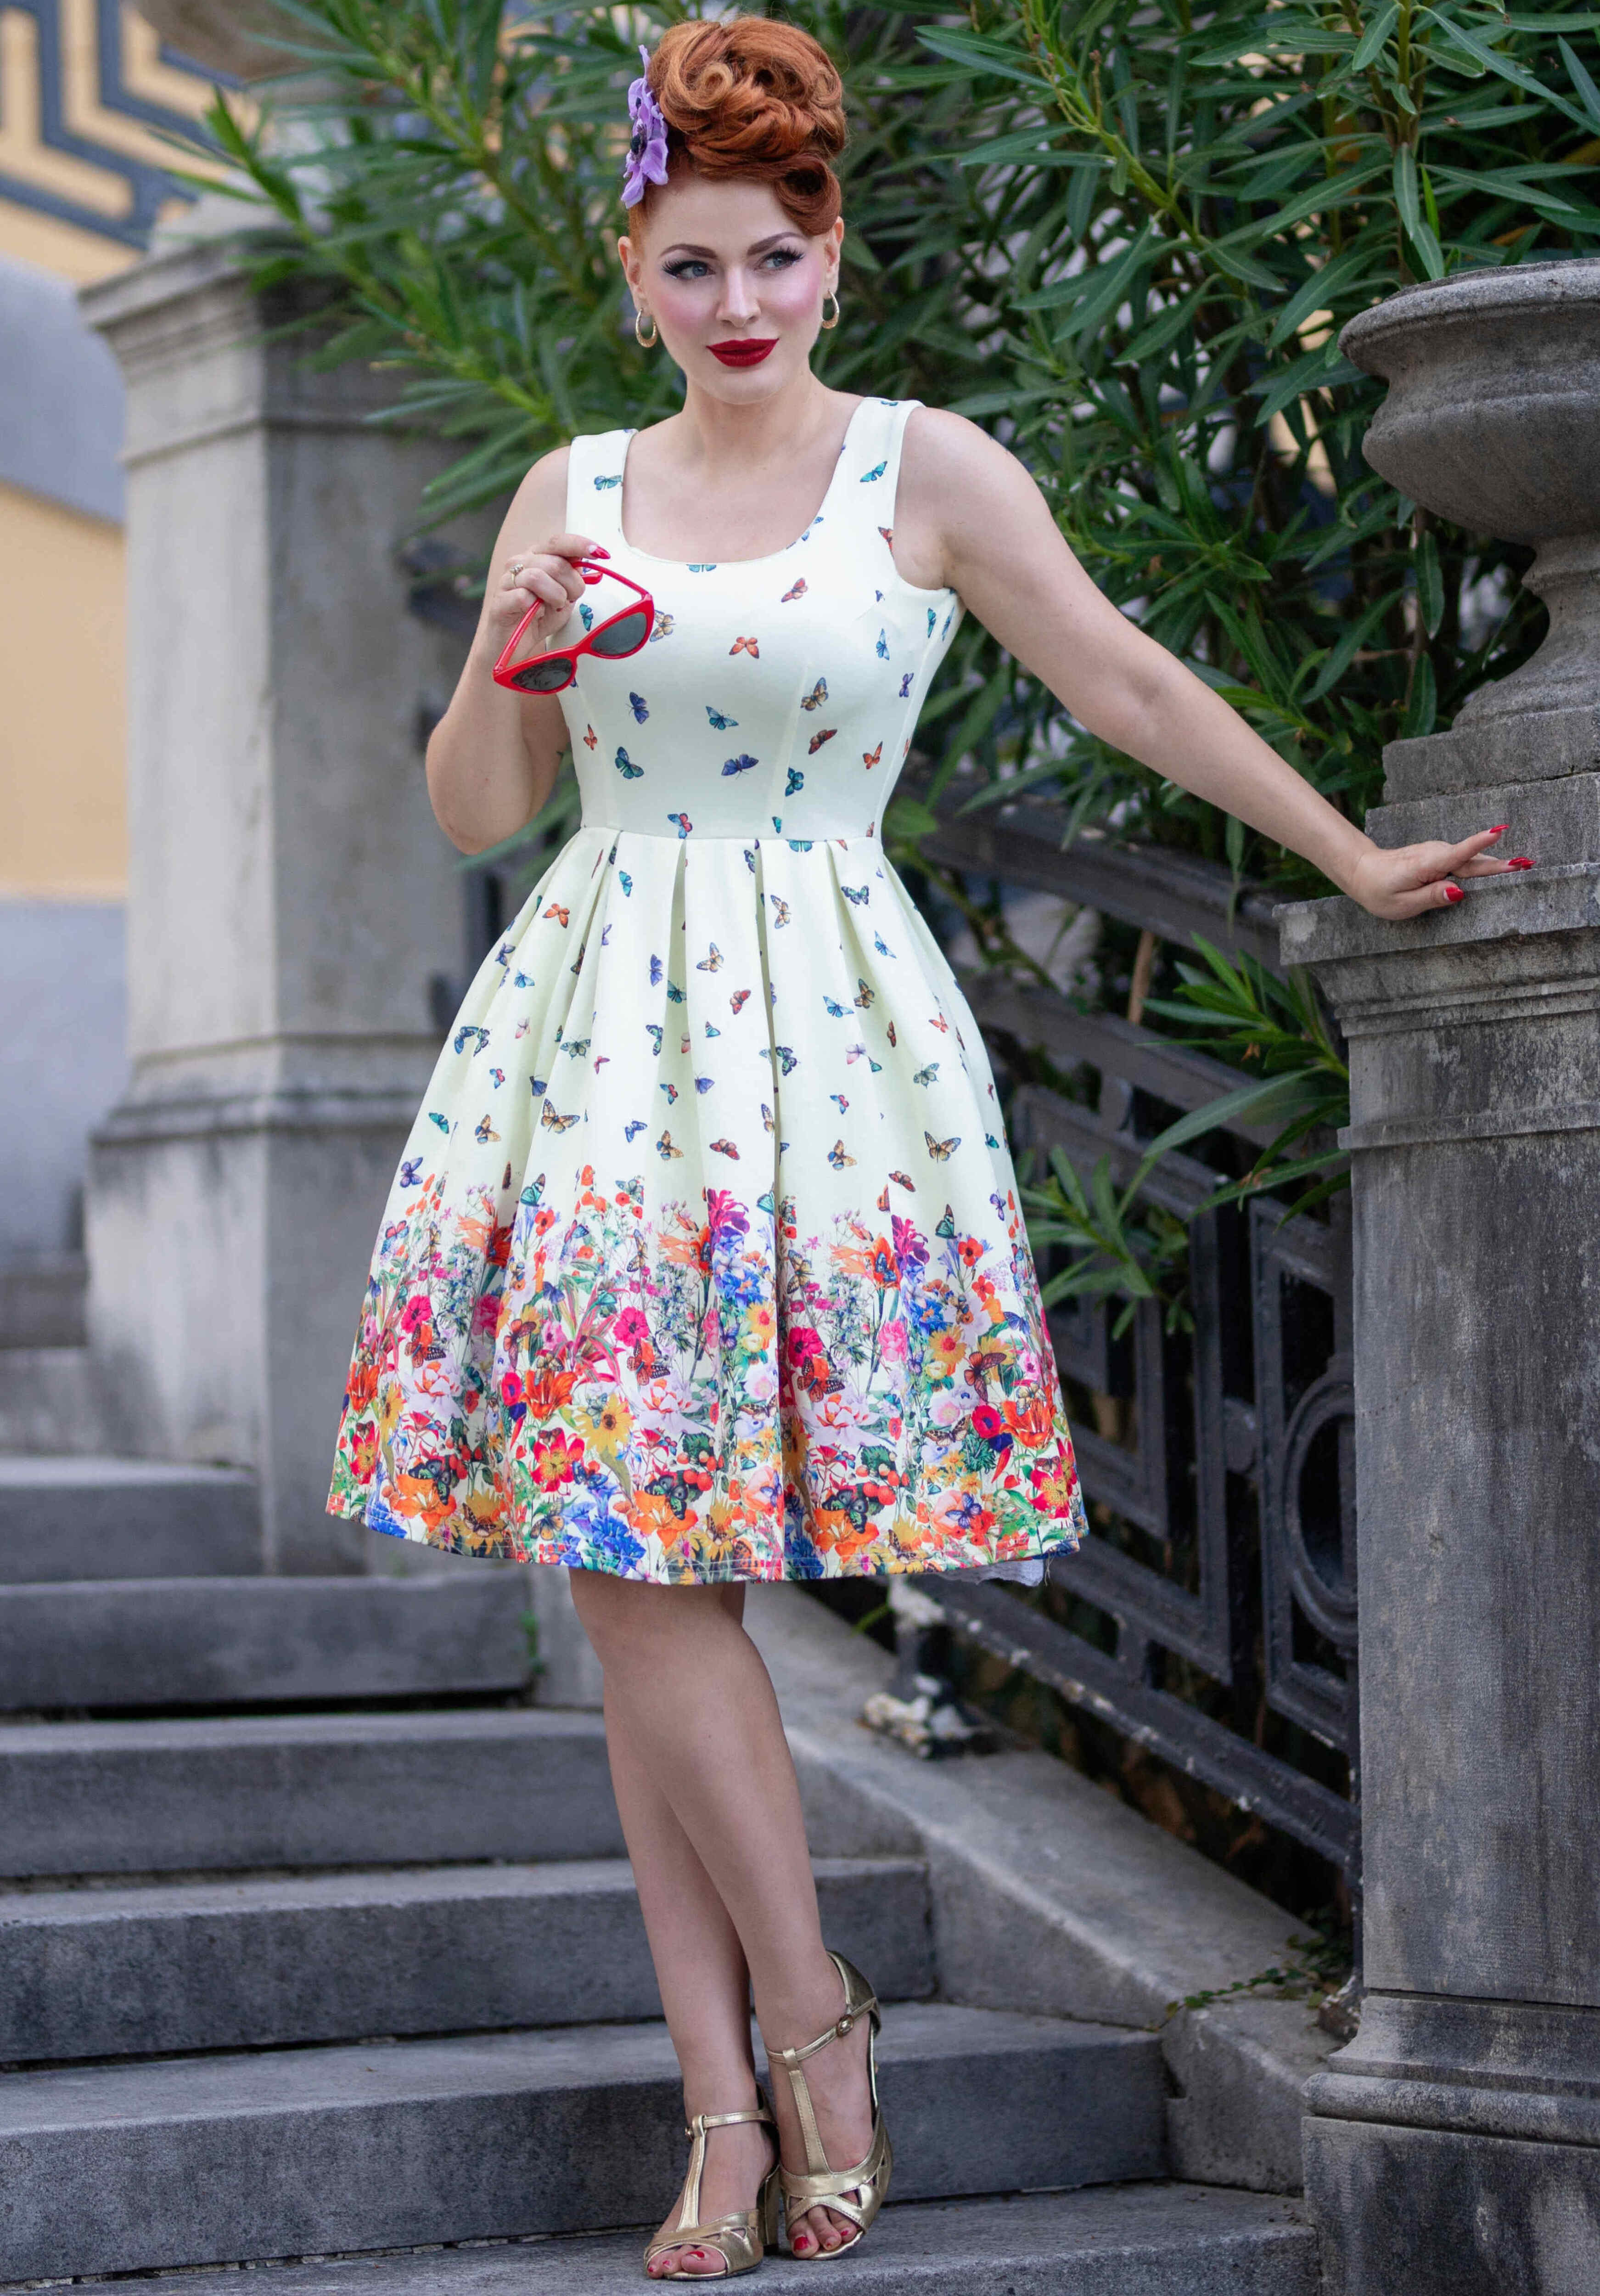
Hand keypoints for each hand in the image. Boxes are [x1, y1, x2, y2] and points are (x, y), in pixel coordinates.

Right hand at [481, 531, 602, 653]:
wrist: (513, 646)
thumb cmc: (538, 618)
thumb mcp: (564, 596)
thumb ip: (573, 579)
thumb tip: (588, 563)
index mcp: (536, 557)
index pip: (557, 542)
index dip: (579, 545)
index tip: (601, 553)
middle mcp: (519, 563)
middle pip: (554, 562)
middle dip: (572, 584)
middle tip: (570, 599)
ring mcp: (506, 581)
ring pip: (537, 577)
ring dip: (555, 596)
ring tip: (554, 607)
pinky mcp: (499, 602)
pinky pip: (522, 597)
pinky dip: (536, 608)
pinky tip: (536, 613)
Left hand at [1343, 826, 1532, 919]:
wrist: (1362, 871)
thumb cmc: (1380, 890)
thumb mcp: (1402, 904)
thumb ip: (1432, 897)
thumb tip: (1459, 892)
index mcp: (1427, 865)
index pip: (1458, 854)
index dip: (1479, 845)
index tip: (1499, 833)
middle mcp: (1436, 854)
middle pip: (1472, 862)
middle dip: (1499, 863)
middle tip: (1527, 864)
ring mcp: (1438, 852)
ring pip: (1470, 861)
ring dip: (1494, 864)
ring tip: (1522, 865)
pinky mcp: (1439, 855)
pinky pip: (1463, 861)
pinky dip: (1481, 864)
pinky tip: (1500, 867)